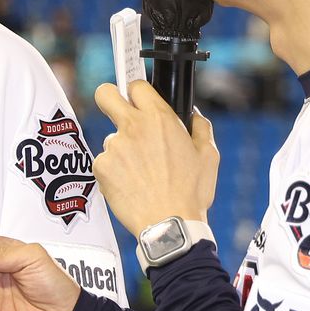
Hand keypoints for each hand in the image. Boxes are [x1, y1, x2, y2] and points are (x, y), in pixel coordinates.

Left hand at [90, 81, 218, 236]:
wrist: (168, 224)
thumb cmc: (191, 192)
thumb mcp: (208, 156)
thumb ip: (200, 128)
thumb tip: (193, 116)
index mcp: (159, 118)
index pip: (137, 86)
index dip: (137, 92)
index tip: (138, 100)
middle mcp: (133, 127)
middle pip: (105, 95)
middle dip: (109, 98)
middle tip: (117, 112)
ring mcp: (114, 147)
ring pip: (111, 140)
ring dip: (122, 152)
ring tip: (142, 175)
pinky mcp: (101, 168)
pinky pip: (105, 164)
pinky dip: (114, 173)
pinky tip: (131, 186)